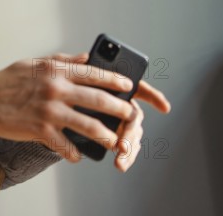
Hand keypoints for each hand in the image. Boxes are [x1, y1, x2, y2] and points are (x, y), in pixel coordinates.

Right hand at [0, 53, 138, 161]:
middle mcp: (55, 88)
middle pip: (98, 100)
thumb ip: (61, 61)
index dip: (115, 80)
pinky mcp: (40, 129)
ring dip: (106, 135)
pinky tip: (78, 155)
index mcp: (54, 70)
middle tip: (130, 115)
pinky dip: (74, 153)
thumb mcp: (33, 63)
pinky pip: (65, 145)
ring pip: (89, 125)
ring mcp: (49, 110)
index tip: (128, 86)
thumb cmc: (4, 81)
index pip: (93, 73)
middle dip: (120, 109)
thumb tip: (85, 58)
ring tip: (114, 140)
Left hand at [55, 53, 171, 170]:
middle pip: (134, 117)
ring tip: (119, 159)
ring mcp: (119, 120)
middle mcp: (121, 103)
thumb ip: (77, 67)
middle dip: (131, 132)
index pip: (137, 88)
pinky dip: (125, 157)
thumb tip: (85, 58)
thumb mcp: (68, 76)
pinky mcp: (114, 135)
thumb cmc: (68, 87)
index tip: (164, 107)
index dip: (152, 96)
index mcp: (114, 87)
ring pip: (133, 134)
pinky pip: (125, 147)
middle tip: (121, 143)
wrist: (58, 106)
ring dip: (129, 148)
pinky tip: (121, 164)